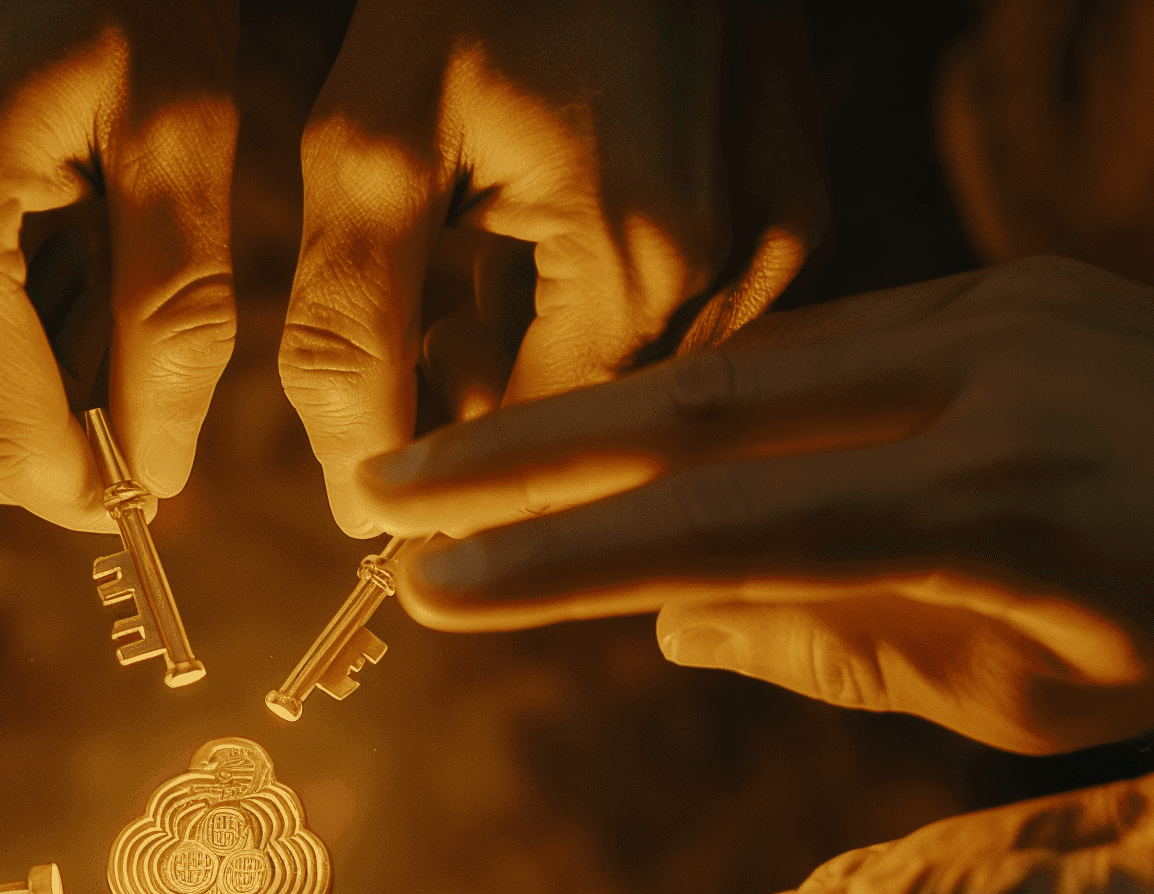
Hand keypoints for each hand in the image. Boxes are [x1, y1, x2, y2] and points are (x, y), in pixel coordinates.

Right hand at [0, 0, 238, 530]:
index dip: (101, 485)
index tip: (171, 463)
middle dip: (46, 455)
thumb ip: (173, 308)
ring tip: (102, 289)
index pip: (10, 457)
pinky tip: (42, 237)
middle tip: (144, 386)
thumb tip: (159, 468)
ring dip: (6, 389)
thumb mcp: (176, 118)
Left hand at [283, 0, 822, 536]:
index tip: (370, 498)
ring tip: (472, 260)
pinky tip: (541, 228)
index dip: (441, 491)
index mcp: (646, 265)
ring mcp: (792, 234)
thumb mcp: (374, 135)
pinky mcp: (802, 197)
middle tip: (415, 341)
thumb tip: (356, 489)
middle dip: (492, 420)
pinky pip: (693, 314)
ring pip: (645, 383)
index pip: (534, 470)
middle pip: (598, 437)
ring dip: (546, 363)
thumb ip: (352, 324)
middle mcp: (750, 270)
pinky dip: (604, 308)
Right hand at [369, 256, 1153, 753]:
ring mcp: (993, 310)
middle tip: (377, 489)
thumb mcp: (1037, 698)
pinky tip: (629, 430)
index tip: (425, 593)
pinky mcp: (1007, 283)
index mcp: (991, 513)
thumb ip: (838, 652)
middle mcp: (978, 381)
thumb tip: (671, 618)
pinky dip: (712, 390)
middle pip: (695, 409)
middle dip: (518, 454)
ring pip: (742, 359)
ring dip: (594, 412)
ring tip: (466, 466)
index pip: (718, 535)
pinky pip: (819, 338)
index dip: (554, 568)